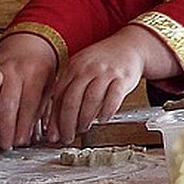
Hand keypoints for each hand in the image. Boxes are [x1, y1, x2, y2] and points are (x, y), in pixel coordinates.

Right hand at [0, 33, 57, 149]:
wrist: (32, 44)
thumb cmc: (41, 70)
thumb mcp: (49, 86)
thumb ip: (43, 108)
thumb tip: (44, 134)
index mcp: (35, 73)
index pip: (29, 103)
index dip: (24, 124)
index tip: (21, 141)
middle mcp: (15, 68)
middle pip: (9, 99)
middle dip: (7, 124)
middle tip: (6, 142)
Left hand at [44, 25, 170, 143]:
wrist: (130, 46)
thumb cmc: (104, 61)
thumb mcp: (82, 67)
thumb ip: (69, 86)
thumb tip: (56, 117)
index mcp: (74, 66)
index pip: (59, 95)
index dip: (54, 118)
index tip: (53, 133)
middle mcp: (88, 68)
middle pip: (72, 100)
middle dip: (67, 123)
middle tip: (66, 137)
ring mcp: (106, 72)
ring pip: (90, 100)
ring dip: (85, 119)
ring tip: (83, 129)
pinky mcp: (123, 78)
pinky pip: (113, 99)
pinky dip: (106, 112)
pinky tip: (102, 119)